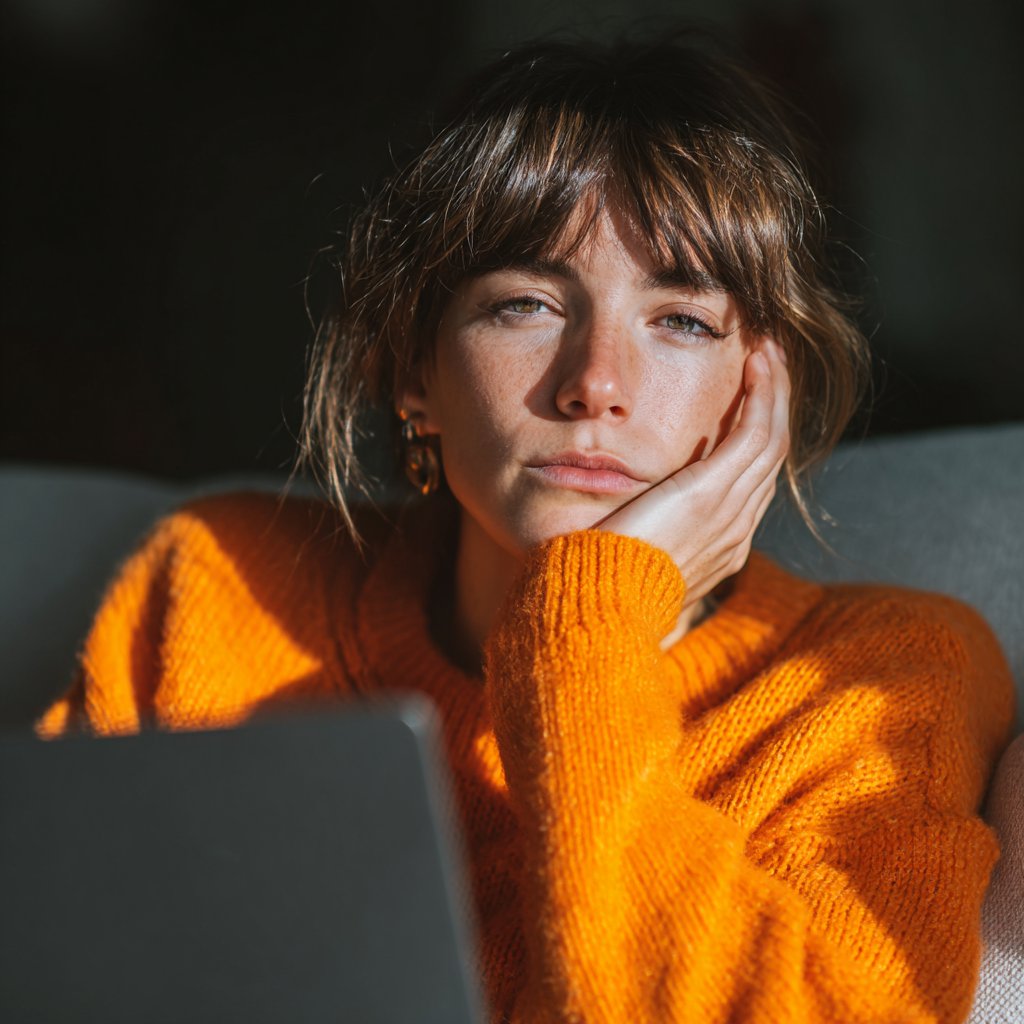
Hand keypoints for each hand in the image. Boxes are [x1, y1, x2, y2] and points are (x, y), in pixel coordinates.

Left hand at [598, 338, 789, 607]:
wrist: (598, 609)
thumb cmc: (598, 585)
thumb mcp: (626, 559)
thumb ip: (639, 537)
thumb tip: (624, 525)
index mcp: (717, 548)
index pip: (747, 483)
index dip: (752, 438)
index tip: (744, 403)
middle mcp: (734, 531)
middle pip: (768, 458)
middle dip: (772, 407)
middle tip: (767, 362)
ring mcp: (730, 513)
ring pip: (771, 440)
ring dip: (774, 391)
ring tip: (767, 352)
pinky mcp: (713, 494)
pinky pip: (757, 433)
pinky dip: (764, 394)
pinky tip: (757, 360)